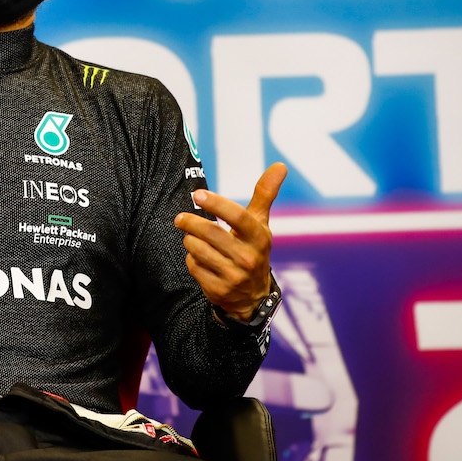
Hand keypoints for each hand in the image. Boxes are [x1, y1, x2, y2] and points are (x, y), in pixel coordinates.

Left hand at [173, 163, 286, 320]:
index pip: (237, 216)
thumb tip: (280, 165)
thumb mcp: (260, 224)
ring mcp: (235, 276)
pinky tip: (198, 258)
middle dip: (191, 223)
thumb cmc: (253, 248)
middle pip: (211, 233)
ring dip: (189, 240)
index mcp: (259, 237)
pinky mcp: (219, 290)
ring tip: (192, 238)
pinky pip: (194, 267)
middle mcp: (249, 258)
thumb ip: (265, 194)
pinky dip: (191, 259)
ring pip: (198, 250)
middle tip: (181, 219)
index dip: (216, 203)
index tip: (197, 194)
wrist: (253, 295)